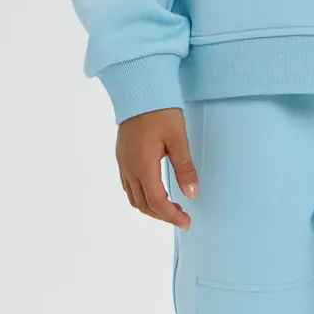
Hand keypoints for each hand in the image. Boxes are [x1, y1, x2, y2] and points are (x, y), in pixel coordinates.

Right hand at [116, 108, 198, 228]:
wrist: (139, 91)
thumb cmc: (160, 112)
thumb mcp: (178, 139)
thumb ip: (185, 168)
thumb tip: (192, 193)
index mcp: (143, 166)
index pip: (156, 202)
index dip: (171, 216)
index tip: (186, 223)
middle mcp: (129, 168)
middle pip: (143, 204)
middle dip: (162, 215)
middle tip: (182, 217)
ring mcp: (122, 163)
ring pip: (133, 197)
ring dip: (151, 207)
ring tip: (172, 207)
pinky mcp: (122, 157)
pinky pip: (128, 186)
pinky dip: (142, 196)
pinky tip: (156, 191)